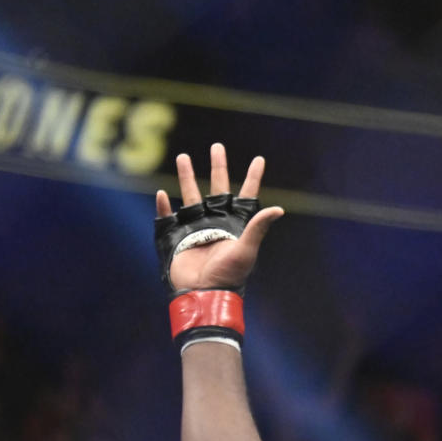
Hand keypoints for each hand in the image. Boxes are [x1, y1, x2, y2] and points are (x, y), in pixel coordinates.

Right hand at [156, 143, 283, 292]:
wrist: (204, 294)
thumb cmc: (228, 275)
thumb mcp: (247, 250)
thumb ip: (258, 227)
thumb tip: (279, 209)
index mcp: (235, 224)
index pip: (246, 195)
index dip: (253, 178)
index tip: (259, 159)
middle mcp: (216, 222)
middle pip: (217, 187)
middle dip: (217, 167)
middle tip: (217, 146)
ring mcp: (196, 228)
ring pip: (190, 195)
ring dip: (186, 176)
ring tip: (184, 157)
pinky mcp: (176, 237)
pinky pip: (166, 217)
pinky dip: (163, 206)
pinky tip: (162, 194)